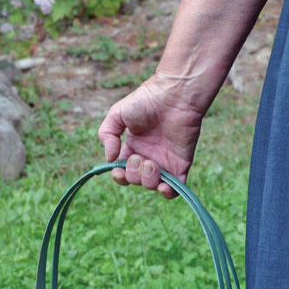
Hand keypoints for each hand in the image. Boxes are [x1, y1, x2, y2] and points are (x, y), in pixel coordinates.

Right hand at [98, 74, 204, 198]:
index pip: (123, 170)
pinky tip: (163, 185)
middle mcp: (149, 156)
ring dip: (147, 180)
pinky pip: (176, 189)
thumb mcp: (117, 114)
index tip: (118, 169)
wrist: (174, 96)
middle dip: (133, 174)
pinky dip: (168, 193)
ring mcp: (165, 162)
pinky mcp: (181, 165)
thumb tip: (110, 159)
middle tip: (139, 158)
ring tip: (151, 163)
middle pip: (136, 180)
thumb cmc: (146, 100)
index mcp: (134, 147)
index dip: (119, 175)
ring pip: (152, 186)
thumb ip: (107, 135)